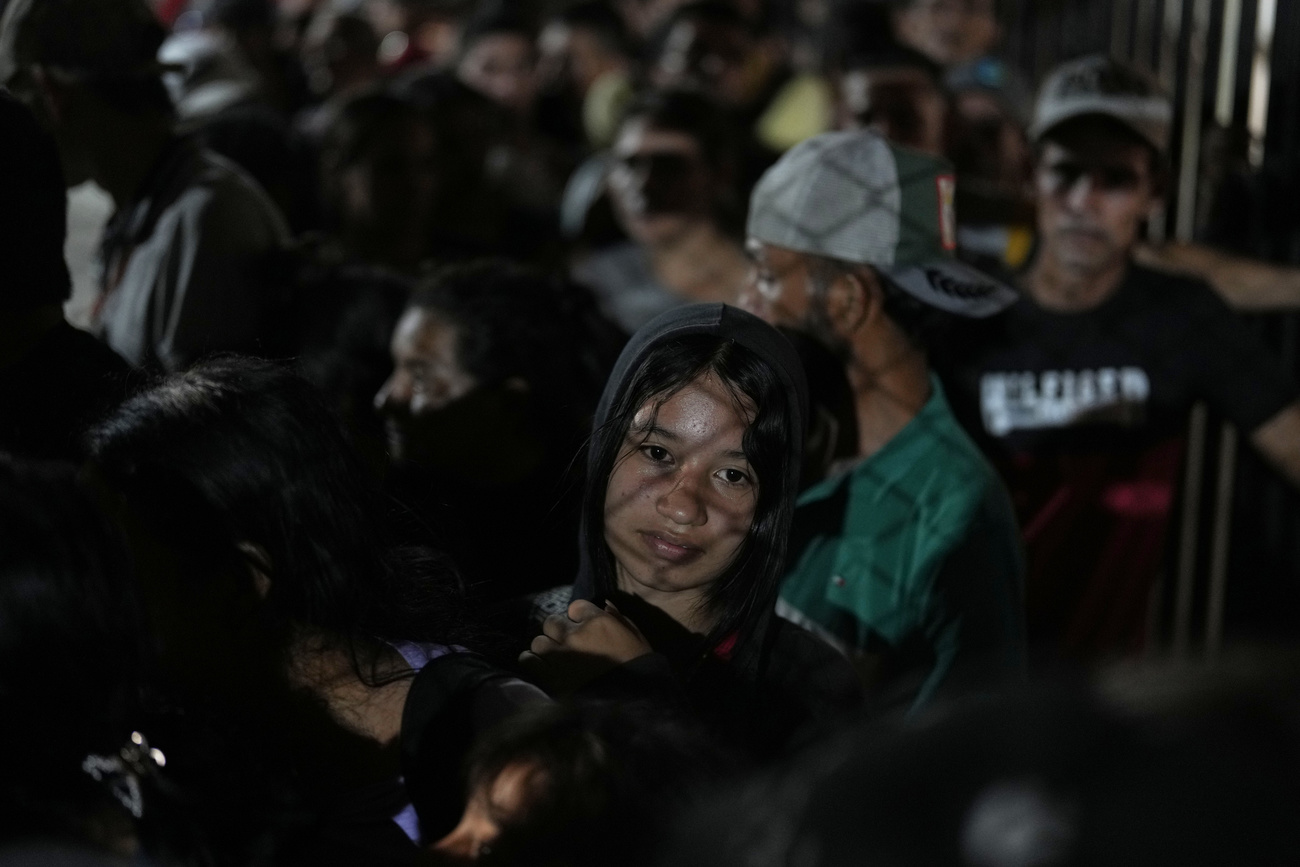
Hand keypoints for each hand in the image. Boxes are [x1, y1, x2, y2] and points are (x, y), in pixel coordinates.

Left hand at [519, 599, 652, 695]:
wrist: (633, 704)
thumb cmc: (639, 668)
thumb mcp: (636, 638)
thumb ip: (619, 619)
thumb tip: (605, 605)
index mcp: (598, 621)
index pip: (576, 607)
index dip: (578, 618)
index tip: (583, 629)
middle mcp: (575, 634)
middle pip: (552, 622)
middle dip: (559, 632)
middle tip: (567, 646)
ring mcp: (559, 655)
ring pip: (539, 641)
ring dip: (546, 649)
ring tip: (555, 660)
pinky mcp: (549, 676)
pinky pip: (528, 660)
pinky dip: (532, 662)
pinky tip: (541, 668)